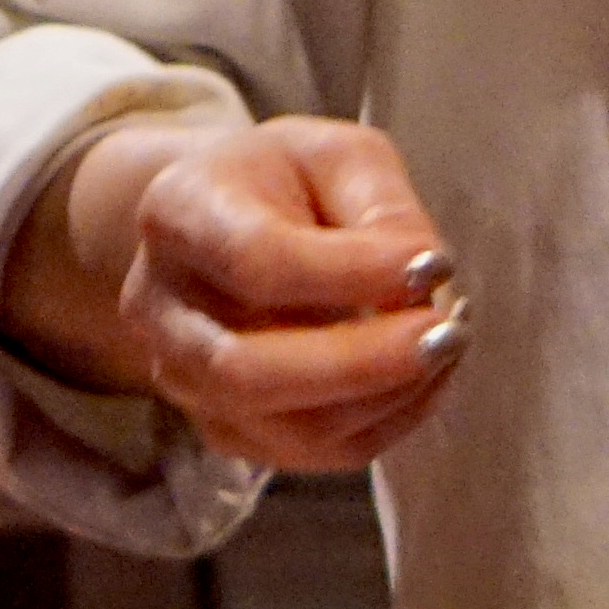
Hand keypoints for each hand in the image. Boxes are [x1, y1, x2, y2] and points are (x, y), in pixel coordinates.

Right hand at [0, 111, 467, 475]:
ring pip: (283, 428)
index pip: (257, 262)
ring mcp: (182, 379)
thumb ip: (382, 209)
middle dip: (364, 364)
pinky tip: (423, 378)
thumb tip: (424, 278)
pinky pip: (311, 452)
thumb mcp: (339, 156)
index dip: (353, 273)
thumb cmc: (288, 180)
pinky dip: (383, 423)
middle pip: (247, 370)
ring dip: (384, 399)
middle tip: (449, 333)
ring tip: (446, 347)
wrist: (222, 220)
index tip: (435, 264)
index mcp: (179, 215)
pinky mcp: (223, 427)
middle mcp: (159, 308)